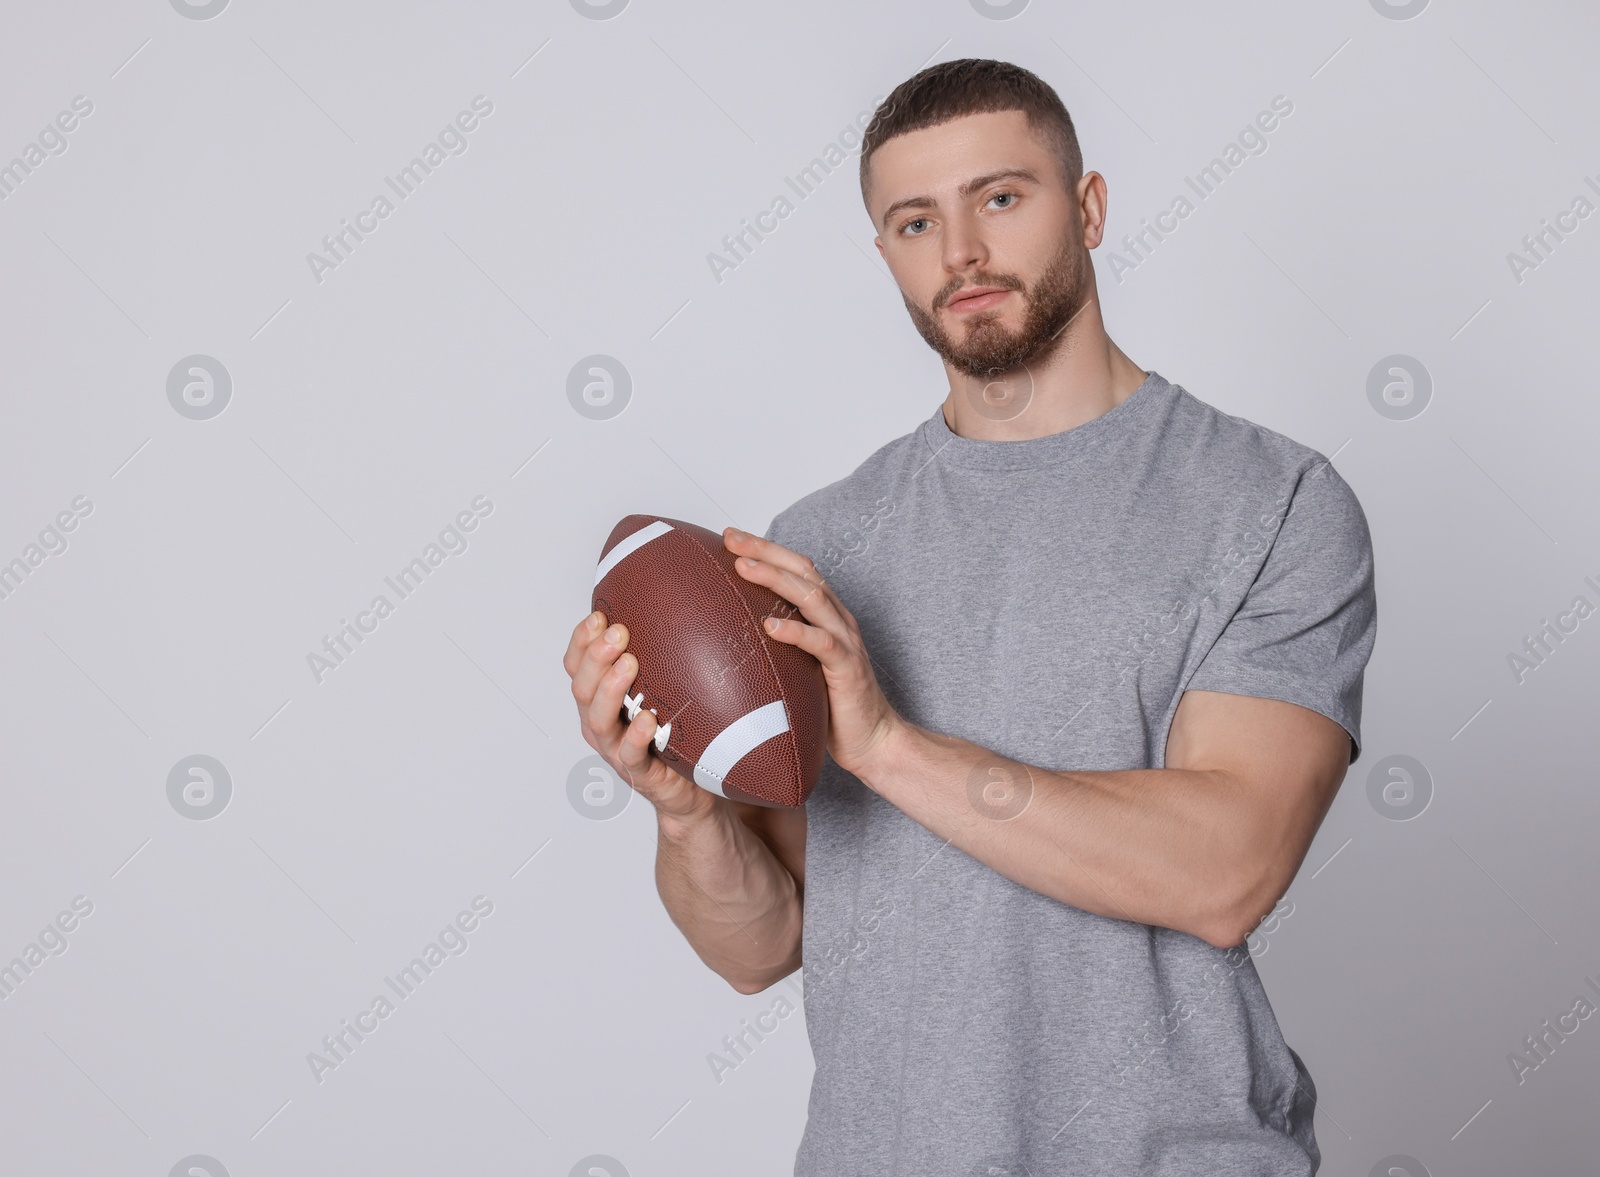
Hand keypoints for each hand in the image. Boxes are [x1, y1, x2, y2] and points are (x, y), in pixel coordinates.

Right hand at [563, 610, 721, 823]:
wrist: (689, 789)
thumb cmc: (674, 734)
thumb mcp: (661, 689)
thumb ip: (656, 658)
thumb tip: (675, 604)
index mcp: (599, 699)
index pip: (576, 666)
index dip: (581, 641)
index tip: (598, 616)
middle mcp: (600, 723)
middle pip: (582, 687)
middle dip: (596, 657)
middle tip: (617, 632)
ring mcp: (616, 749)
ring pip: (598, 719)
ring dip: (611, 689)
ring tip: (628, 664)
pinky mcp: (638, 772)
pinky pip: (629, 755)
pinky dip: (636, 736)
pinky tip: (648, 720)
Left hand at [722, 528, 903, 779]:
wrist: (872, 740)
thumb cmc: (831, 706)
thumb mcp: (797, 668)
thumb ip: (774, 648)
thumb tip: (724, 640)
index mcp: (825, 616)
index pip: (797, 569)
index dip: (766, 549)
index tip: (730, 537)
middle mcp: (837, 620)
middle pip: (803, 571)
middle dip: (766, 551)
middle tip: (732, 539)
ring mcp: (845, 641)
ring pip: (812, 598)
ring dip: (776, 579)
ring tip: (743, 568)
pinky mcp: (848, 669)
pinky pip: (822, 644)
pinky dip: (796, 631)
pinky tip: (770, 626)